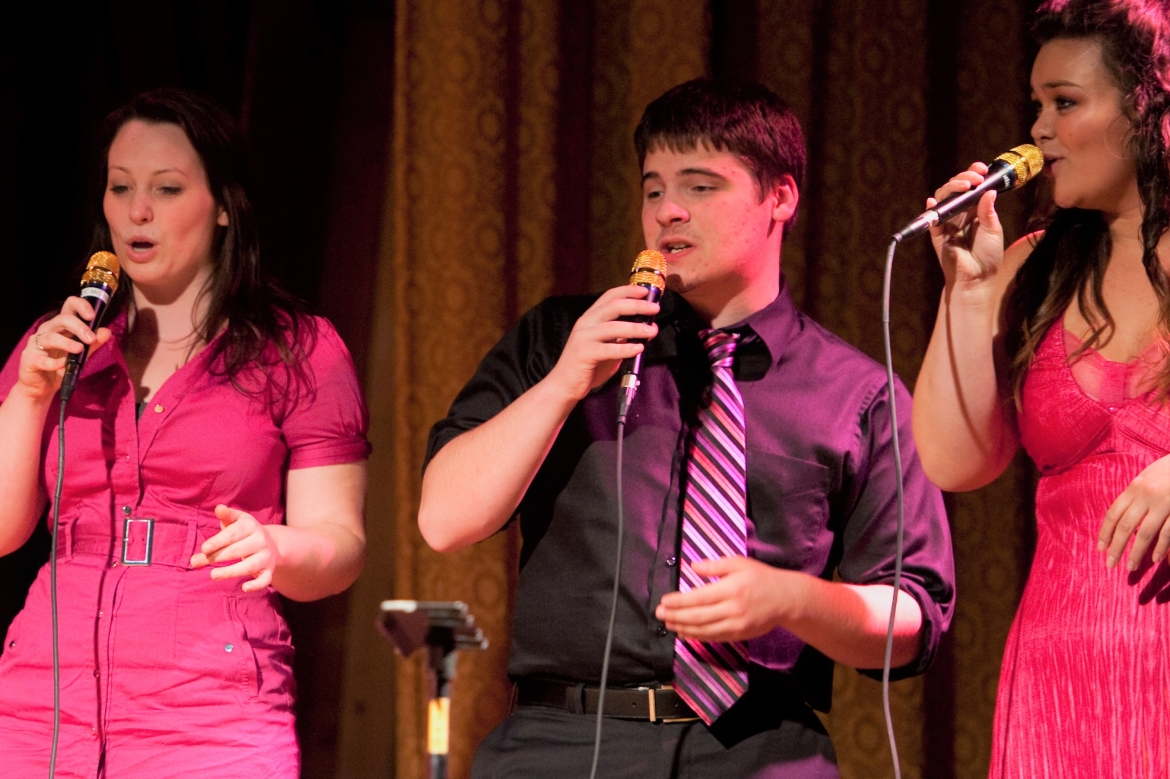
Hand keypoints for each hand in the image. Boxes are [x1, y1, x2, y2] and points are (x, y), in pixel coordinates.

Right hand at [17, 296, 111, 400]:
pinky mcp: (30, 360)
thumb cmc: (60, 366)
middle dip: (79, 327)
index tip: (92, 316)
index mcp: (61, 327)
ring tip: (79, 349)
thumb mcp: (80, 355)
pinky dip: (53, 362)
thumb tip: (106, 331)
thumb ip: (93, 344)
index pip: (69, 307)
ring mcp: (36, 345)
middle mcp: (47, 331)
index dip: (81, 306)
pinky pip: (41, 359)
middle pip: (62, 319)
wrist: (41, 387)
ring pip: (50, 337)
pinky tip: (62, 364)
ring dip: (66, 342)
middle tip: (91, 339)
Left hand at [190, 504, 281, 591]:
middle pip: (237, 550)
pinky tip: (244, 588)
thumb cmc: (245, 532)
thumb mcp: (237, 520)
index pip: (233, 534)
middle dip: (216, 557)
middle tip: (196, 563)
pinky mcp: (269, 571)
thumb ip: (226, 515)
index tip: (204, 548)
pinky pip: (264, 580)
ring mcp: (266, 557)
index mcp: (251, 526)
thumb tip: (219, 508)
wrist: (272, 544)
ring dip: (231, 571)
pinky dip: (256, 585)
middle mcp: (261, 541)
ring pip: (249, 566)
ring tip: (213, 575)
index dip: (218, 541)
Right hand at [543, 285, 658, 402]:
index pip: (609, 297)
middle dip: (636, 305)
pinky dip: (625, 348)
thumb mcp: (608, 346)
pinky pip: (608, 349)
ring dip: (635, 327)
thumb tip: (647, 329)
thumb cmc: (588, 366)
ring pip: (612, 327)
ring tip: (651, 331)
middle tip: (655, 308)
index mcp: (590, 318)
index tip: (645, 291)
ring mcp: (583, 338)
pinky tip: (638, 348)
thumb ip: (622, 337)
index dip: (628, 291)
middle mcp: (585, 323)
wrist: (564, 385)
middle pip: (613, 307)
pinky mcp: (584, 354)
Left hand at [654, 556, 804, 641]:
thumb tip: (693, 567)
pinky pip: (714, 637)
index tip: (664, 601)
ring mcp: (736, 625)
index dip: (679, 602)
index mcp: (731, 589)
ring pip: (704, 630)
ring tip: (669, 624)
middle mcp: (732, 609)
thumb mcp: (739, 564)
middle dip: (676, 616)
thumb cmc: (761, 577)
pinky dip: (698, 637)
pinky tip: (686, 633)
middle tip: (659, 614)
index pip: (698, 598)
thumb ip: (715, 566)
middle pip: (698, 616)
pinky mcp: (740, 634)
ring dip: (684, 628)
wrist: (786, 599)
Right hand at [928, 161, 1005, 285]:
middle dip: (962, 178)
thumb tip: (989, 191)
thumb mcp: (993, 230)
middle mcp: (960, 213)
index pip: (971, 187)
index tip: (981, 170)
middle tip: (974, 179)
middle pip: (954, 188)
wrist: (977, 277)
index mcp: (975, 209)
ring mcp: (947, 222)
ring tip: (963, 186)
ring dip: (950, 188)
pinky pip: (931, 219)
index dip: (973, 175)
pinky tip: (934, 202)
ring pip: (942, 198)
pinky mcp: (937, 234)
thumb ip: (988, 211)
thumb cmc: (988, 255)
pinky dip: (931, 209)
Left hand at [1099, 454, 1169, 570]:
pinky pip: (1168, 532)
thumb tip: (1122, 517)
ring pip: (1145, 533)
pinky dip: (1161, 547)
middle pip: (1125, 526)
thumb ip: (1135, 495)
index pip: (1113, 514)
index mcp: (1135, 487)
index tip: (1101, 548)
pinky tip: (1154, 559)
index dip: (1105, 532)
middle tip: (1109, 564)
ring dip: (1136, 552)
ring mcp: (1164, 503)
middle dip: (1116, 547)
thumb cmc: (1169, 469)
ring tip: (1130, 567)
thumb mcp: (1148, 477)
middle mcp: (1146, 495)